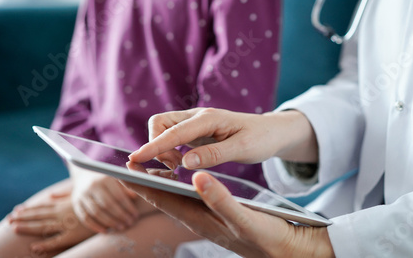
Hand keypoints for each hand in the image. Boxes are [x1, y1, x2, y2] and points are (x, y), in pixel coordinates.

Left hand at [7, 191, 94, 252]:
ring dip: (29, 228)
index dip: (29, 209)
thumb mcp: (80, 195)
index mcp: (64, 205)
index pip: (43, 206)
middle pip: (39, 216)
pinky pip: (57, 241)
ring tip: (14, 229)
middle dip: (24, 218)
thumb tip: (52, 195)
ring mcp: (67, 224)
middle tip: (9, 220)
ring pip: (44, 226)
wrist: (112, 206)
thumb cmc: (97, 201)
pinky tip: (35, 247)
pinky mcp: (74, 234)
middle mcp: (63, 213)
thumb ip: (65, 195)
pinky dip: (45, 244)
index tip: (16, 210)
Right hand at [70, 167, 139, 232]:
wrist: (84, 174)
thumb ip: (125, 187)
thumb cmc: (105, 178)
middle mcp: (92, 186)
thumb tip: (134, 197)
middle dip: (120, 216)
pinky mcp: (76, 203)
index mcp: (105, 179)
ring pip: (96, 212)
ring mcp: (82, 195)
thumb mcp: (116, 178)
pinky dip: (95, 226)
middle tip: (130, 223)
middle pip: (107, 205)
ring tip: (121, 227)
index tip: (135, 215)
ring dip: (110, 222)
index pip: (118, 195)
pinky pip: (85, 217)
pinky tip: (105, 231)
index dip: (128, 207)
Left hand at [120, 169, 334, 257]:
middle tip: (130, 163)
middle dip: (146, 182)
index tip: (125, 167)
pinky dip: (180, 186)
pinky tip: (182, 180)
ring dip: (160, 183)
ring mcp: (207, 219)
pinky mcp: (217, 216)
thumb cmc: (266, 236)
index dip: (143, 184)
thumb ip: (220, 199)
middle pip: (164, 198)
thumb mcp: (243, 217)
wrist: (288, 251)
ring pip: (175, 198)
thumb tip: (195, 177)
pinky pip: (191, 199)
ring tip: (149, 168)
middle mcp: (199, 220)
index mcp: (200, 220)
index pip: (163, 199)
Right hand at [130, 107, 317, 169]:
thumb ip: (213, 155)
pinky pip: (172, 136)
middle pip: (160, 122)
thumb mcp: (242, 149)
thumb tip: (184, 163)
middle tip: (173, 168)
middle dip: (156, 144)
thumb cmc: (260, 138)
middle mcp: (198, 116)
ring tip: (178, 167)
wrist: (271, 131)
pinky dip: (168, 149)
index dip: (153, 146)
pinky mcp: (196, 130)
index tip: (135, 159)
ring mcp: (195, 122)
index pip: (174, 132)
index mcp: (209, 118)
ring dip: (162, 147)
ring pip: (164, 128)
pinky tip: (180, 163)